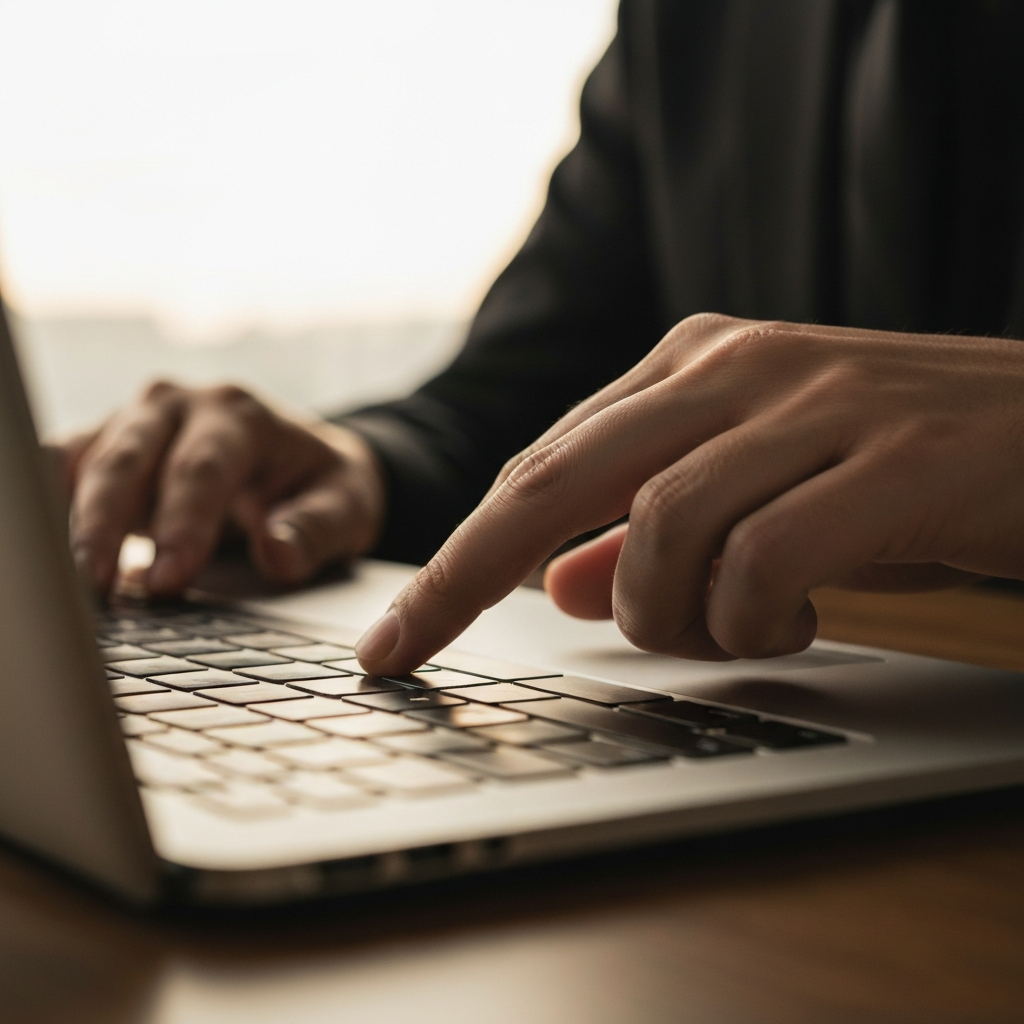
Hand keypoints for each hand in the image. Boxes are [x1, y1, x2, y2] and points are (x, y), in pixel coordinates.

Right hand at [59, 381, 384, 594]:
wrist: (303, 460)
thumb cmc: (323, 485)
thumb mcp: (347, 507)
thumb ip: (316, 530)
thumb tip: (278, 555)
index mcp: (241, 416)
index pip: (203, 469)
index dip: (183, 524)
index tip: (169, 578)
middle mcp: (180, 406)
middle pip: (129, 459)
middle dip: (107, 522)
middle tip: (97, 586)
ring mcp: (135, 421)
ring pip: (85, 460)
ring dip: (70, 518)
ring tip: (67, 581)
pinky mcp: (105, 445)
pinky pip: (62, 466)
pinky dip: (52, 504)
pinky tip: (51, 553)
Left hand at [355, 313, 1023, 672]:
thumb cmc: (897, 468)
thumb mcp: (758, 491)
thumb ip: (652, 528)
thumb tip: (556, 584)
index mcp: (692, 364)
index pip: (540, 466)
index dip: (456, 556)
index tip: (396, 634)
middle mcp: (735, 367)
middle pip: (553, 480)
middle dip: (463, 579)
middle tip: (404, 655)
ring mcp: (811, 404)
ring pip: (658, 529)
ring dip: (670, 615)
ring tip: (734, 628)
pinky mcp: (887, 460)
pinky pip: (762, 560)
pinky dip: (756, 618)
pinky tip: (799, 621)